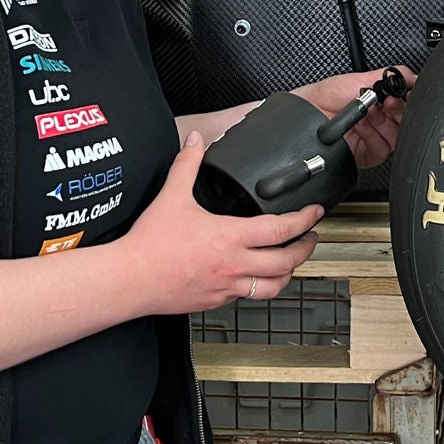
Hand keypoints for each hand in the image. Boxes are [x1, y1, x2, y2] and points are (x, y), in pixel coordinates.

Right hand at [117, 133, 321, 311]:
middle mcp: (234, 264)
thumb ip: (187, 164)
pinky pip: (247, 296)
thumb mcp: (171, 196)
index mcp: (229, 236)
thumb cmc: (149, 244)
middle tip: (311, 238)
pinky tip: (254, 277)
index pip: (281, 229)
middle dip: (305, 248)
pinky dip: (258, 286)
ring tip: (291, 262)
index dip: (304, 219)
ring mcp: (227, 286)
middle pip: (287, 261)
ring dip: (288, 273)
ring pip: (273, 286)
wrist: (129, 279)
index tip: (314, 212)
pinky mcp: (215, 301)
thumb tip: (195, 141)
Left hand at [293, 67, 415, 168]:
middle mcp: (379, 120)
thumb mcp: (361, 79)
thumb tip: (414, 76)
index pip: (405, 105)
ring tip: (370, 114)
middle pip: (404, 122)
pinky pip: (382, 151)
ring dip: (384, 124)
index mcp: (381, 102)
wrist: (307, 113)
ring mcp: (373, 137)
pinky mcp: (366, 154)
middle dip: (398, 112)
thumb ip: (391, 76)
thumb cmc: (327, 95)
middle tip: (390, 104)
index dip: (408, 101)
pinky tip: (362, 128)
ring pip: (396, 138)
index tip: (406, 95)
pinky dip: (374, 139)